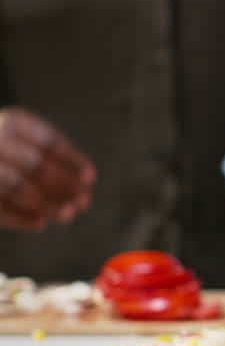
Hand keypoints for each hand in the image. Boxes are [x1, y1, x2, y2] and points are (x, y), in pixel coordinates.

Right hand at [0, 107, 95, 231]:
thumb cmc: (12, 153)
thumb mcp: (29, 143)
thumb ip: (55, 159)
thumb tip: (86, 182)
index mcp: (14, 122)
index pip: (49, 141)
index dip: (72, 161)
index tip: (91, 179)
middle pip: (36, 165)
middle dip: (64, 186)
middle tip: (84, 202)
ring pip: (17, 187)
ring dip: (46, 204)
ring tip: (68, 215)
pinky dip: (19, 218)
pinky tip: (40, 223)